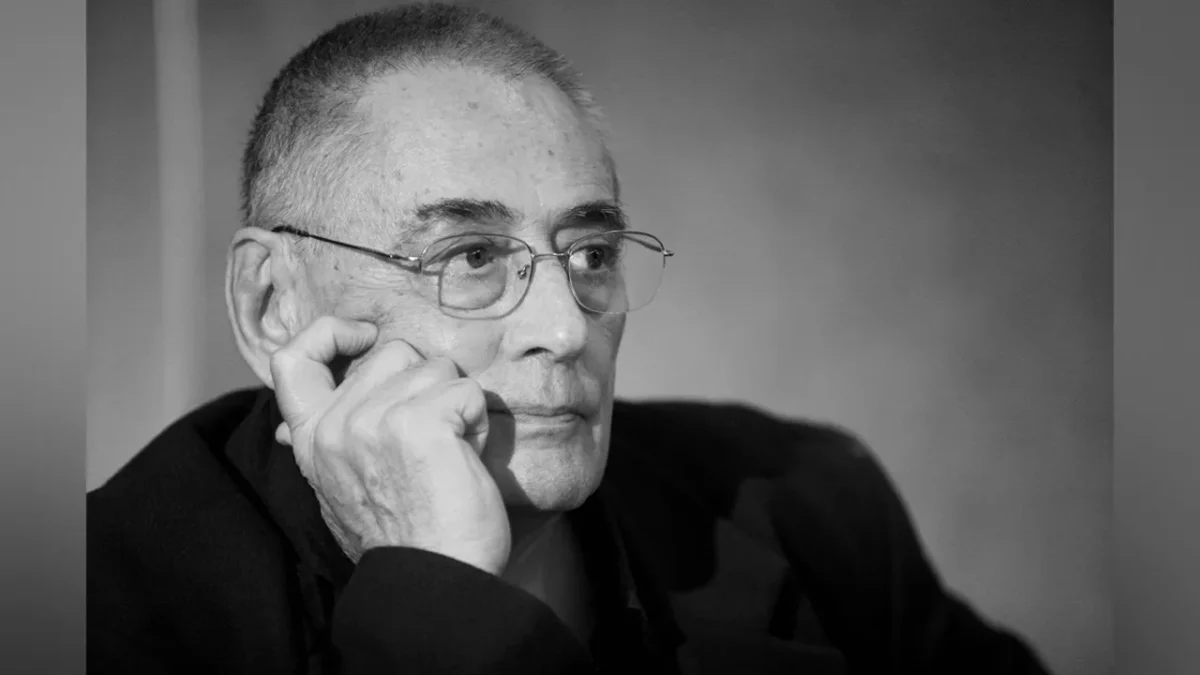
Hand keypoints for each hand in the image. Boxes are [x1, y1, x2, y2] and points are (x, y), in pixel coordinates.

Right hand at [269, 316, 510, 574]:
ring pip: (434, 366)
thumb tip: (285, 425)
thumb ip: (326, 445)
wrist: (432, 582)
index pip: (291, 358)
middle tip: (431, 438)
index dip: (329, 333)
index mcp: (311, 438)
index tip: (363, 338)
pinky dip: (477, 420)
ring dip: (454, 403)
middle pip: (391, 352)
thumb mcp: (338, 489)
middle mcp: (335, 425)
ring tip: (449, 452)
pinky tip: (465, 456)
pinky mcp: (418, 423)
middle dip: (424, 384)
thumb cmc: (403, 538)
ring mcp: (373, 421)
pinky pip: (465, 391)